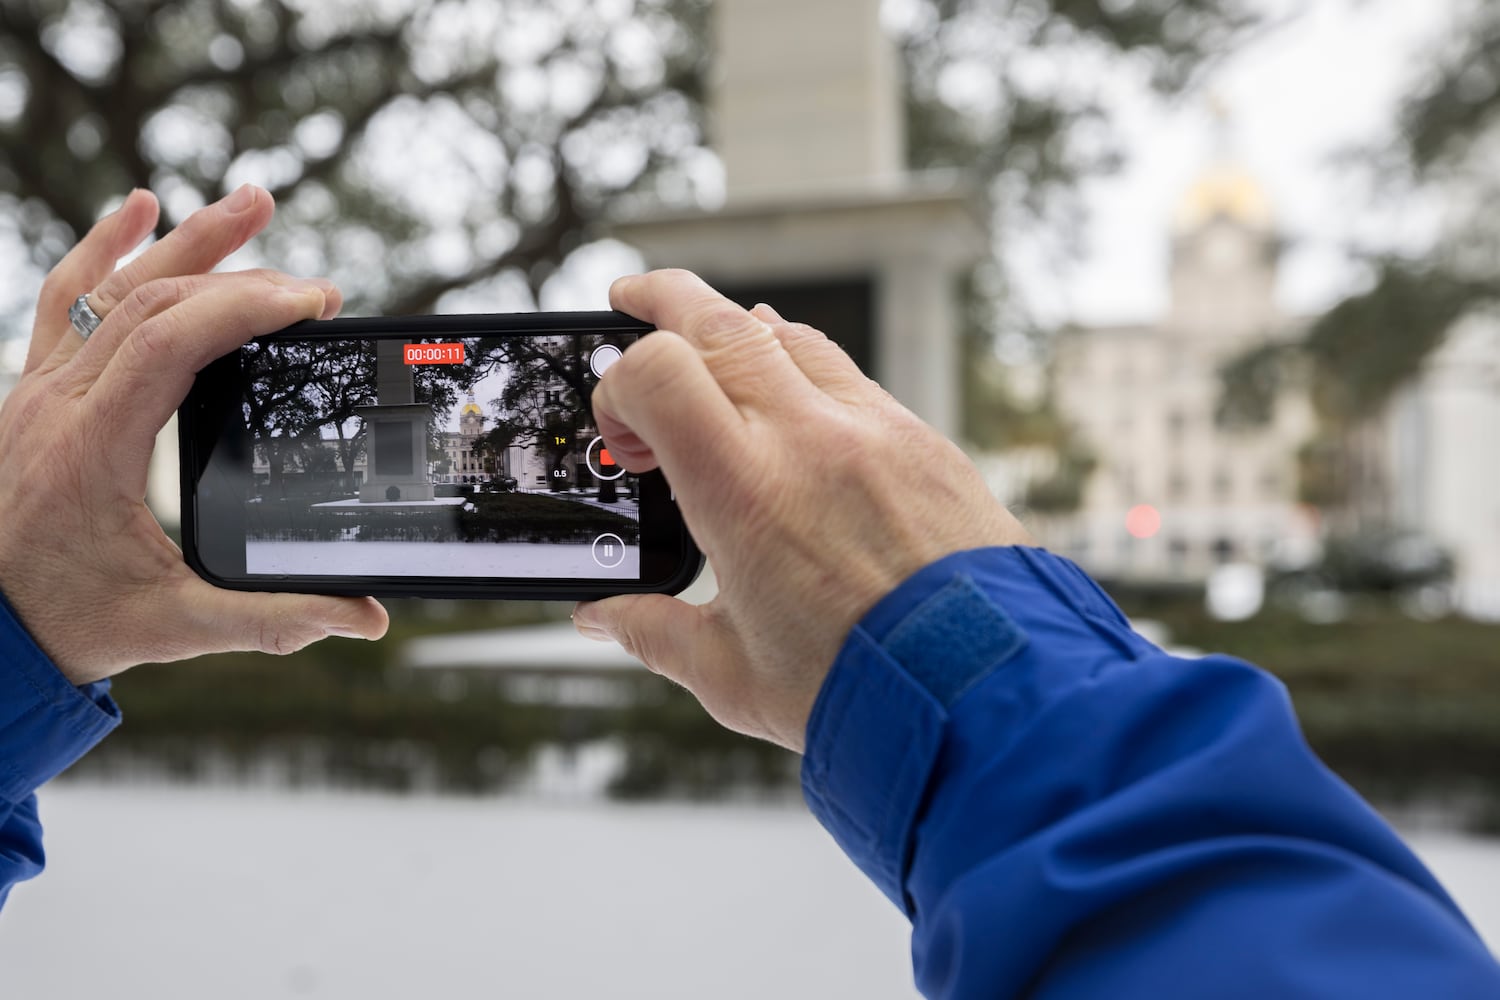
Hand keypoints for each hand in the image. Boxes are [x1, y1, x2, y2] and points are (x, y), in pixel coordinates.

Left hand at [0, 186, 387, 685]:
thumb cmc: (69, 624)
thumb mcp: (175, 627)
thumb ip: (275, 620)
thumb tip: (366, 617)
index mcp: (90, 449)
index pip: (169, 344)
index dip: (244, 308)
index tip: (311, 303)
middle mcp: (56, 404)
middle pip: (149, 302)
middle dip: (238, 272)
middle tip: (316, 283)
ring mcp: (36, 390)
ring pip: (109, 287)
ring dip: (186, 243)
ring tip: (252, 204)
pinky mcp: (34, 390)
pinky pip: (65, 301)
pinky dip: (103, 249)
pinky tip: (139, 209)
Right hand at [572, 270, 1029, 751]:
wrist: (984, 694)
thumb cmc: (860, 691)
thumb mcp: (732, 674)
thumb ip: (654, 634)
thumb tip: (604, 618)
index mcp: (744, 491)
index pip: (658, 372)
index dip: (618, 386)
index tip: (619, 434)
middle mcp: (809, 439)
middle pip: (718, 320)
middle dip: (662, 301)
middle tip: (632, 302)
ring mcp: (874, 431)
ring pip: (790, 335)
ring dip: (736, 329)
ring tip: (710, 349)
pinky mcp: (924, 443)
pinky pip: (851, 374)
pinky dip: (804, 365)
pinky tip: (793, 394)